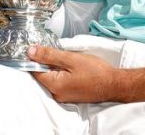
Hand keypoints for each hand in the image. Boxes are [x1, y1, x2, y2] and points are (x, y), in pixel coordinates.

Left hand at [28, 46, 144, 103]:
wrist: (114, 84)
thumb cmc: (95, 71)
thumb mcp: (71, 59)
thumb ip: (49, 55)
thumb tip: (30, 51)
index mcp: (54, 85)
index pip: (35, 70)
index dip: (35, 58)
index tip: (38, 47)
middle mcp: (56, 94)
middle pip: (43, 75)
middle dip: (46, 62)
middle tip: (57, 50)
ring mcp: (64, 96)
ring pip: (52, 78)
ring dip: (55, 67)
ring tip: (67, 58)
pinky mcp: (71, 95)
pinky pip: (60, 82)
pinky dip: (62, 73)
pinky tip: (72, 67)